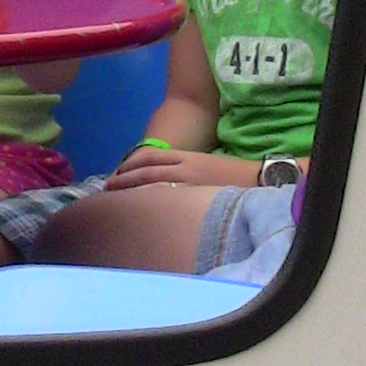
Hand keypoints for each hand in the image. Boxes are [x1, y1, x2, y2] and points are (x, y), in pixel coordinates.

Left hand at [104, 146, 260, 190]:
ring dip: (130, 190)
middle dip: (123, 178)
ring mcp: (190, 181)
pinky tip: (137, 209)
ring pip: (152, 182)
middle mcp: (184, 166)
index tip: (115, 174)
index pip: (150, 156)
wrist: (259, 178)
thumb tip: (161, 184)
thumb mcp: (205, 166)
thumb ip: (183, 171)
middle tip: (106, 189)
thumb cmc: (233, 176)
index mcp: (186, 156)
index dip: (130, 164)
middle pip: (145, 169)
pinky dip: (149, 200)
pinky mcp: (197, 195)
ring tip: (114, 199)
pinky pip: (167, 196)